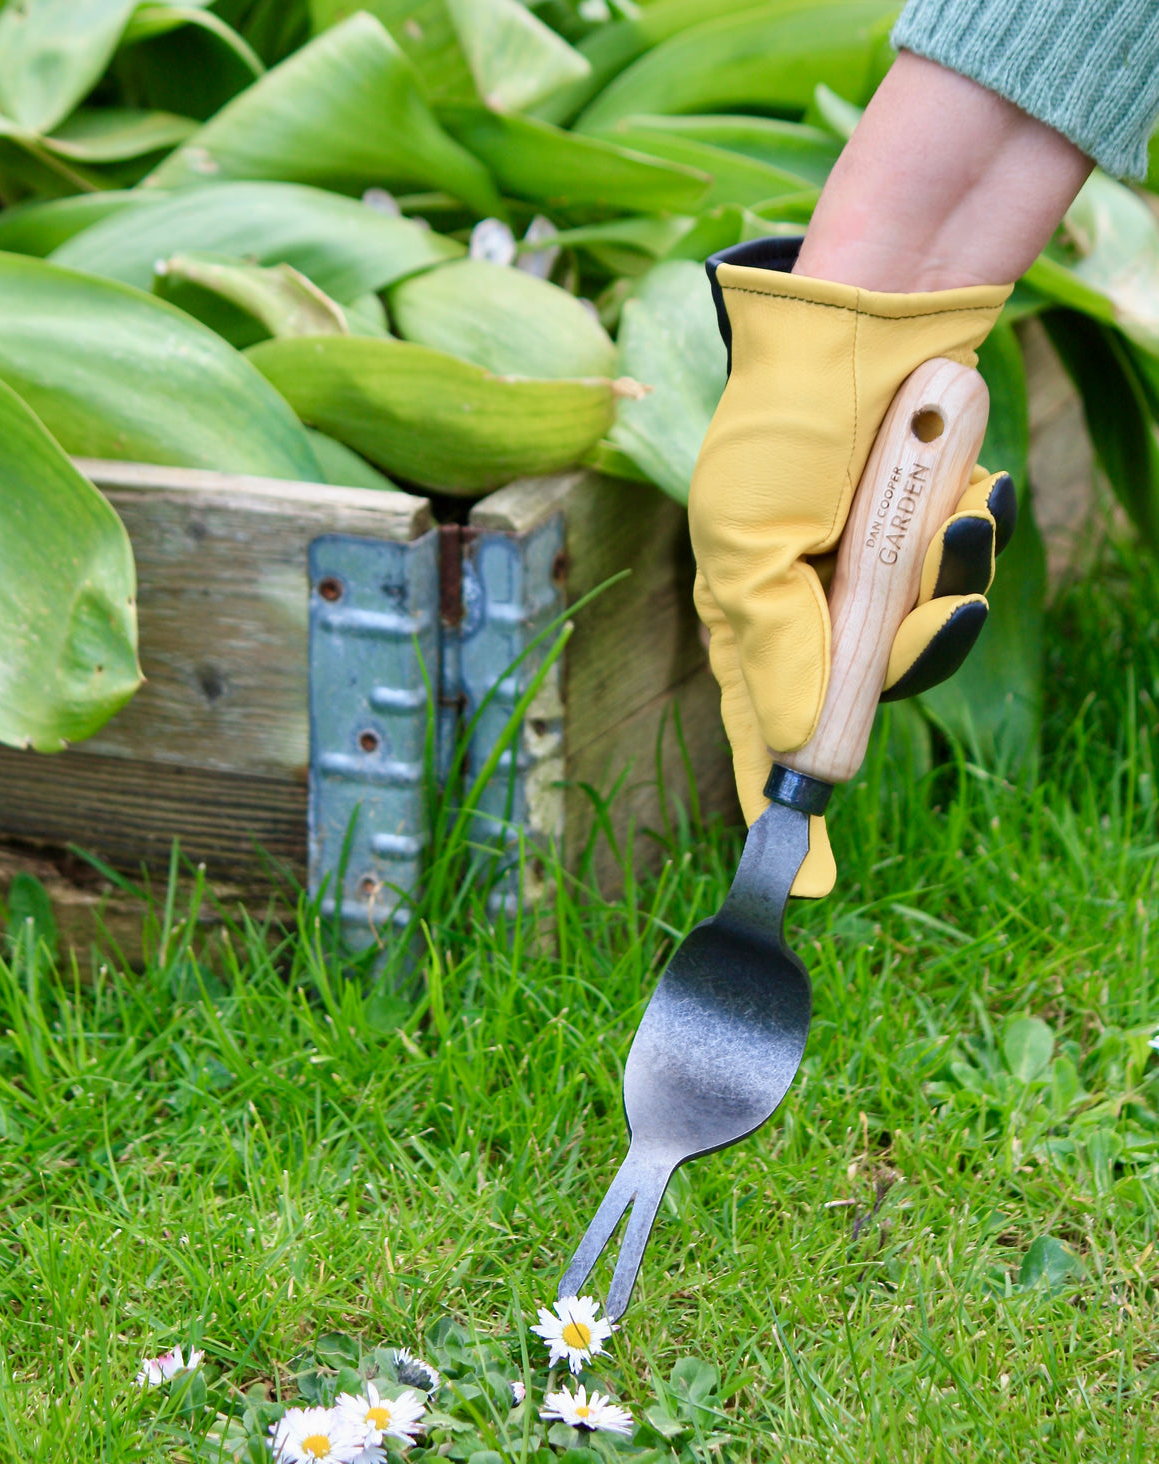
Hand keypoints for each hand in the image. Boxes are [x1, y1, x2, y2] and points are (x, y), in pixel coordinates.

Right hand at [688, 238, 1013, 895]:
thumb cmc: (780, 429)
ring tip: (960, 514)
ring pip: (928, 643)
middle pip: (868, 698)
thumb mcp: (747, 542)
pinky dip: (973, 543)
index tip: (800, 882)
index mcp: (747, 624)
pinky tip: (970, 492)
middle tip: (932, 605)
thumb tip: (796, 748)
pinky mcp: (921, 544)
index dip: (781, 808)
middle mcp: (810, 615)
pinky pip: (962, 583)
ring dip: (953, 585)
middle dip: (912, 655)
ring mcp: (869, 582)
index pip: (761, 739)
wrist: (864, 325)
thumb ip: (772, 647)